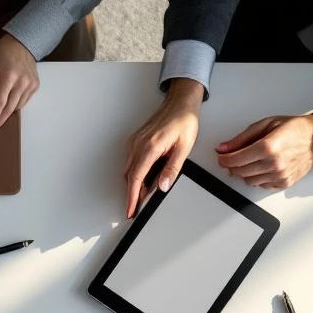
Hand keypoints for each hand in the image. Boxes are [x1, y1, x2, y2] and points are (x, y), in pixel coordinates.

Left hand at [0, 34, 38, 134]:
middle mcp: (22, 81)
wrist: (23, 42)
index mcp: (8, 76)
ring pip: (17, 107)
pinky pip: (24, 102)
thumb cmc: (3, 51)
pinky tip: (9, 105)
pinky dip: (15, 106)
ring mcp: (30, 84)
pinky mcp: (35, 86)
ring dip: (7, 114)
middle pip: (9, 109)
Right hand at [123, 77, 203, 217]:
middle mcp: (138, 145)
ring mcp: (135, 142)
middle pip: (130, 177)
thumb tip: (162, 186)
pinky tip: (144, 178)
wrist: (181, 102)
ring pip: (129, 170)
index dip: (132, 197)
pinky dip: (135, 173)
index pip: (136, 178)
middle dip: (133, 194)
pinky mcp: (135, 141)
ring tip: (143, 195)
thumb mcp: (184, 148)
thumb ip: (172, 169)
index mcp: (150, 147)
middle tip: (138, 207)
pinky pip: (130, 162)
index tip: (130, 210)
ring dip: (134, 184)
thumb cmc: (184, 121)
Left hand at [216, 114, 312, 188]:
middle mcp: (273, 164)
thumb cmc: (296, 129)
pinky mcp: (283, 183)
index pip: (235, 160)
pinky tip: (263, 166)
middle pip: (240, 172)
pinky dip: (257, 177)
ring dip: (245, 172)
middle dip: (232, 165)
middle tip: (232, 158)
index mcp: (268, 147)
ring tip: (251, 160)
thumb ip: (242, 138)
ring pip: (249, 181)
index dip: (224, 159)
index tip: (221, 156)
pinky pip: (261, 185)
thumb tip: (223, 147)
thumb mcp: (266, 125)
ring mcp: (279, 175)